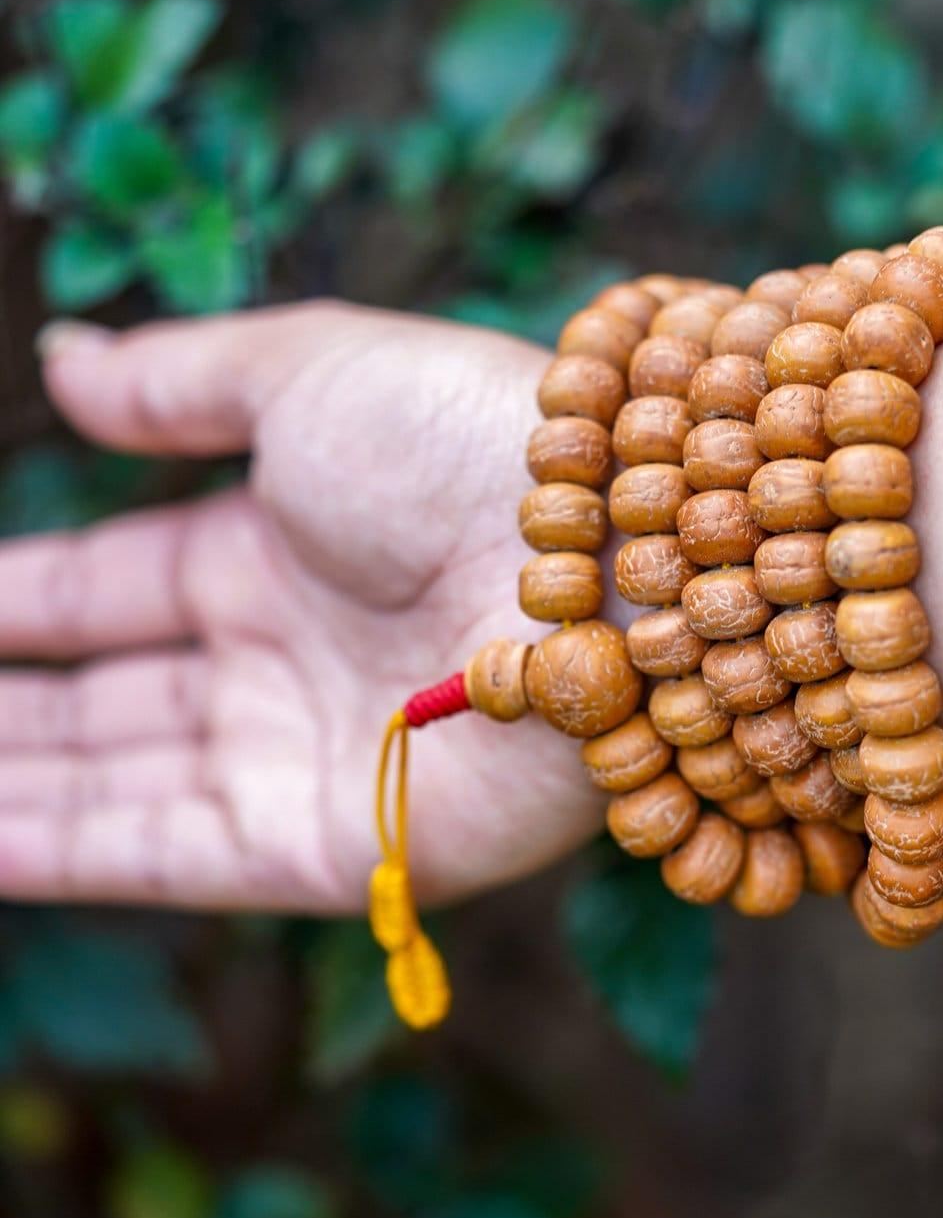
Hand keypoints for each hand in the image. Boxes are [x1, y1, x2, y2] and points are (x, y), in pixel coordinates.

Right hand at [0, 305, 603, 911]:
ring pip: (107, 781)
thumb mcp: (310, 373)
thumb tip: (66, 363)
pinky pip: (152, 855)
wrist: (607, 561)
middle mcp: (285, 661)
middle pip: (98, 698)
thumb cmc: (467, 444)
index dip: (13, 601)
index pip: (110, 588)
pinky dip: (45, 849)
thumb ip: (181, 385)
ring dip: (5, 778)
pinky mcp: (327, 848)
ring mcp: (303, 758)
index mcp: (281, 547)